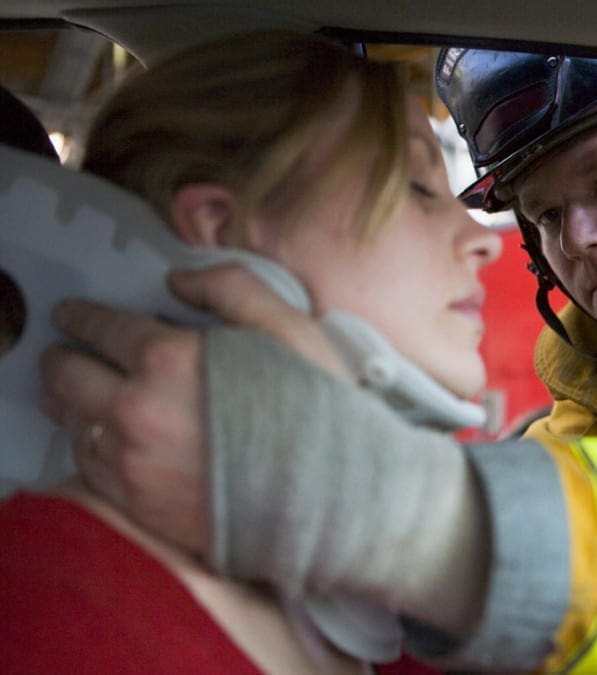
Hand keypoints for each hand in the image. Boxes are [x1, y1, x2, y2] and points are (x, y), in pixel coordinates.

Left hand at [38, 263, 348, 554]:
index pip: (102, 327)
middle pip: (68, 376)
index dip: (82, 315)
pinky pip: (87, 468)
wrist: (335, 501)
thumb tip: (178, 279)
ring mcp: (133, 464)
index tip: (72, 313)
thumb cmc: (320, 411)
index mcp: (169, 360)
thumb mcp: (291, 329)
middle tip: (63, 351)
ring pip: (71, 423)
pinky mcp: (139, 505)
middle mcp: (137, 411)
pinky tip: (101, 438)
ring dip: (67, 401)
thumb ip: (232, 287)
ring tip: (72, 392)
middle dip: (62, 357)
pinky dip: (86, 445)